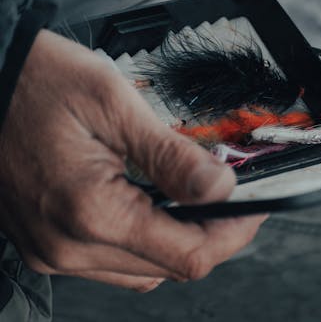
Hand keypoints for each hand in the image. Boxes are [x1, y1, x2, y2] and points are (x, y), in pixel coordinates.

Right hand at [0, 30, 266, 291]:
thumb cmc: (32, 83)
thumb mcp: (112, 104)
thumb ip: (172, 156)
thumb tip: (221, 188)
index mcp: (91, 212)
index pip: (189, 253)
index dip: (233, 233)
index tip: (253, 209)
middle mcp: (69, 246)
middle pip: (171, 268)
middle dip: (213, 236)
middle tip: (230, 202)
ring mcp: (55, 251)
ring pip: (147, 272)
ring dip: (181, 242)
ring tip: (197, 205)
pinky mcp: (49, 245)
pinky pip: (116, 263)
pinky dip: (148, 242)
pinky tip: (155, 211)